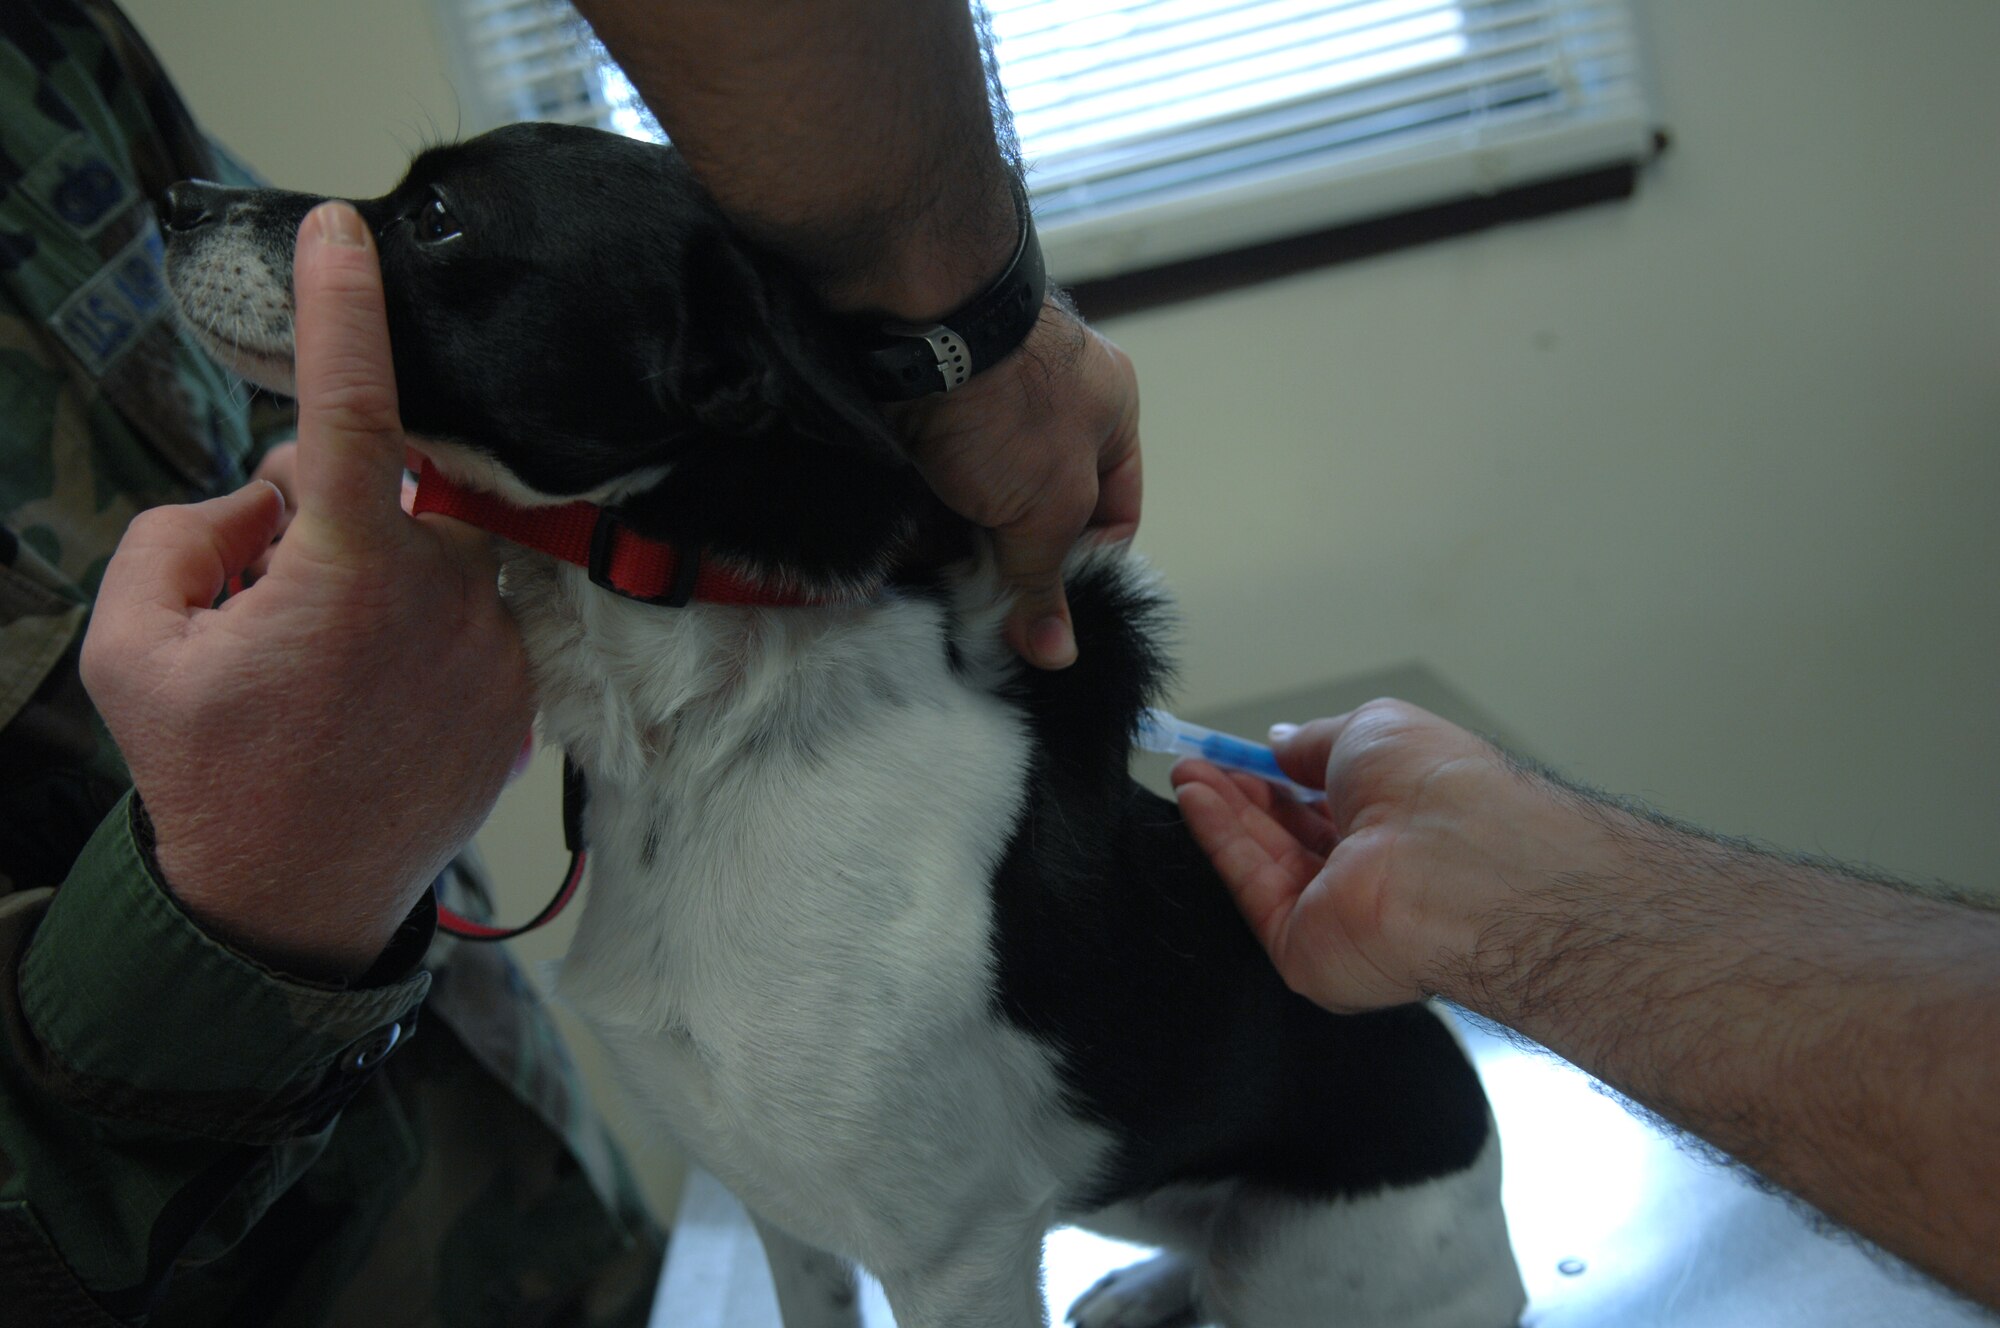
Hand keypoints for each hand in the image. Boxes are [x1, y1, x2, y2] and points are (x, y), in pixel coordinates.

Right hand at [81, 203, 532, 979]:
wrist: (291, 907)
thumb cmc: (205, 774)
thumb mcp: (129, 642)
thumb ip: (186, 528)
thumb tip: (269, 493)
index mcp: (347, 575)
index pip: (353, 410)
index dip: (345, 311)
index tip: (344, 233)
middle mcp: (445, 600)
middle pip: (385, 496)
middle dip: (321, 525)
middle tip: (268, 617)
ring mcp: (497, 652)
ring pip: (431, 560)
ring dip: (374, 585)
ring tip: (323, 679)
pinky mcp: (523, 696)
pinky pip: (467, 620)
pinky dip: (418, 637)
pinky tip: (373, 706)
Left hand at [895, 297, 1139, 668]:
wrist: (916, 329)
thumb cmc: (1011, 405)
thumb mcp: (1048, 504)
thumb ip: (1047, 580)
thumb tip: (1057, 654)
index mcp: (1110, 415)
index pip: (1114, 514)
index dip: (1087, 571)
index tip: (1051, 615)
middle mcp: (1051, 412)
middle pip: (1040, 517)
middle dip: (1013, 569)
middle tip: (990, 619)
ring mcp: (985, 414)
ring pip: (978, 509)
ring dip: (960, 557)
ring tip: (942, 604)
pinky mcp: (924, 422)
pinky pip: (927, 493)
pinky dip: (918, 532)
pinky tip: (901, 569)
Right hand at [1170, 699, 1610, 1011]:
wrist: (1449, 858)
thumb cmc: (1431, 786)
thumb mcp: (1369, 731)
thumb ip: (1315, 741)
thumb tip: (1279, 742)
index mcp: (1404, 822)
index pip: (1333, 804)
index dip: (1284, 777)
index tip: (1240, 754)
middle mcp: (1374, 873)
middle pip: (1294, 835)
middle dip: (1245, 795)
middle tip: (1198, 763)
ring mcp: (1338, 916)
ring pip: (1268, 860)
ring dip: (1225, 813)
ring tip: (1186, 773)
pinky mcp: (1305, 951)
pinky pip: (1254, 890)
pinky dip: (1223, 843)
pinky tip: (1196, 798)